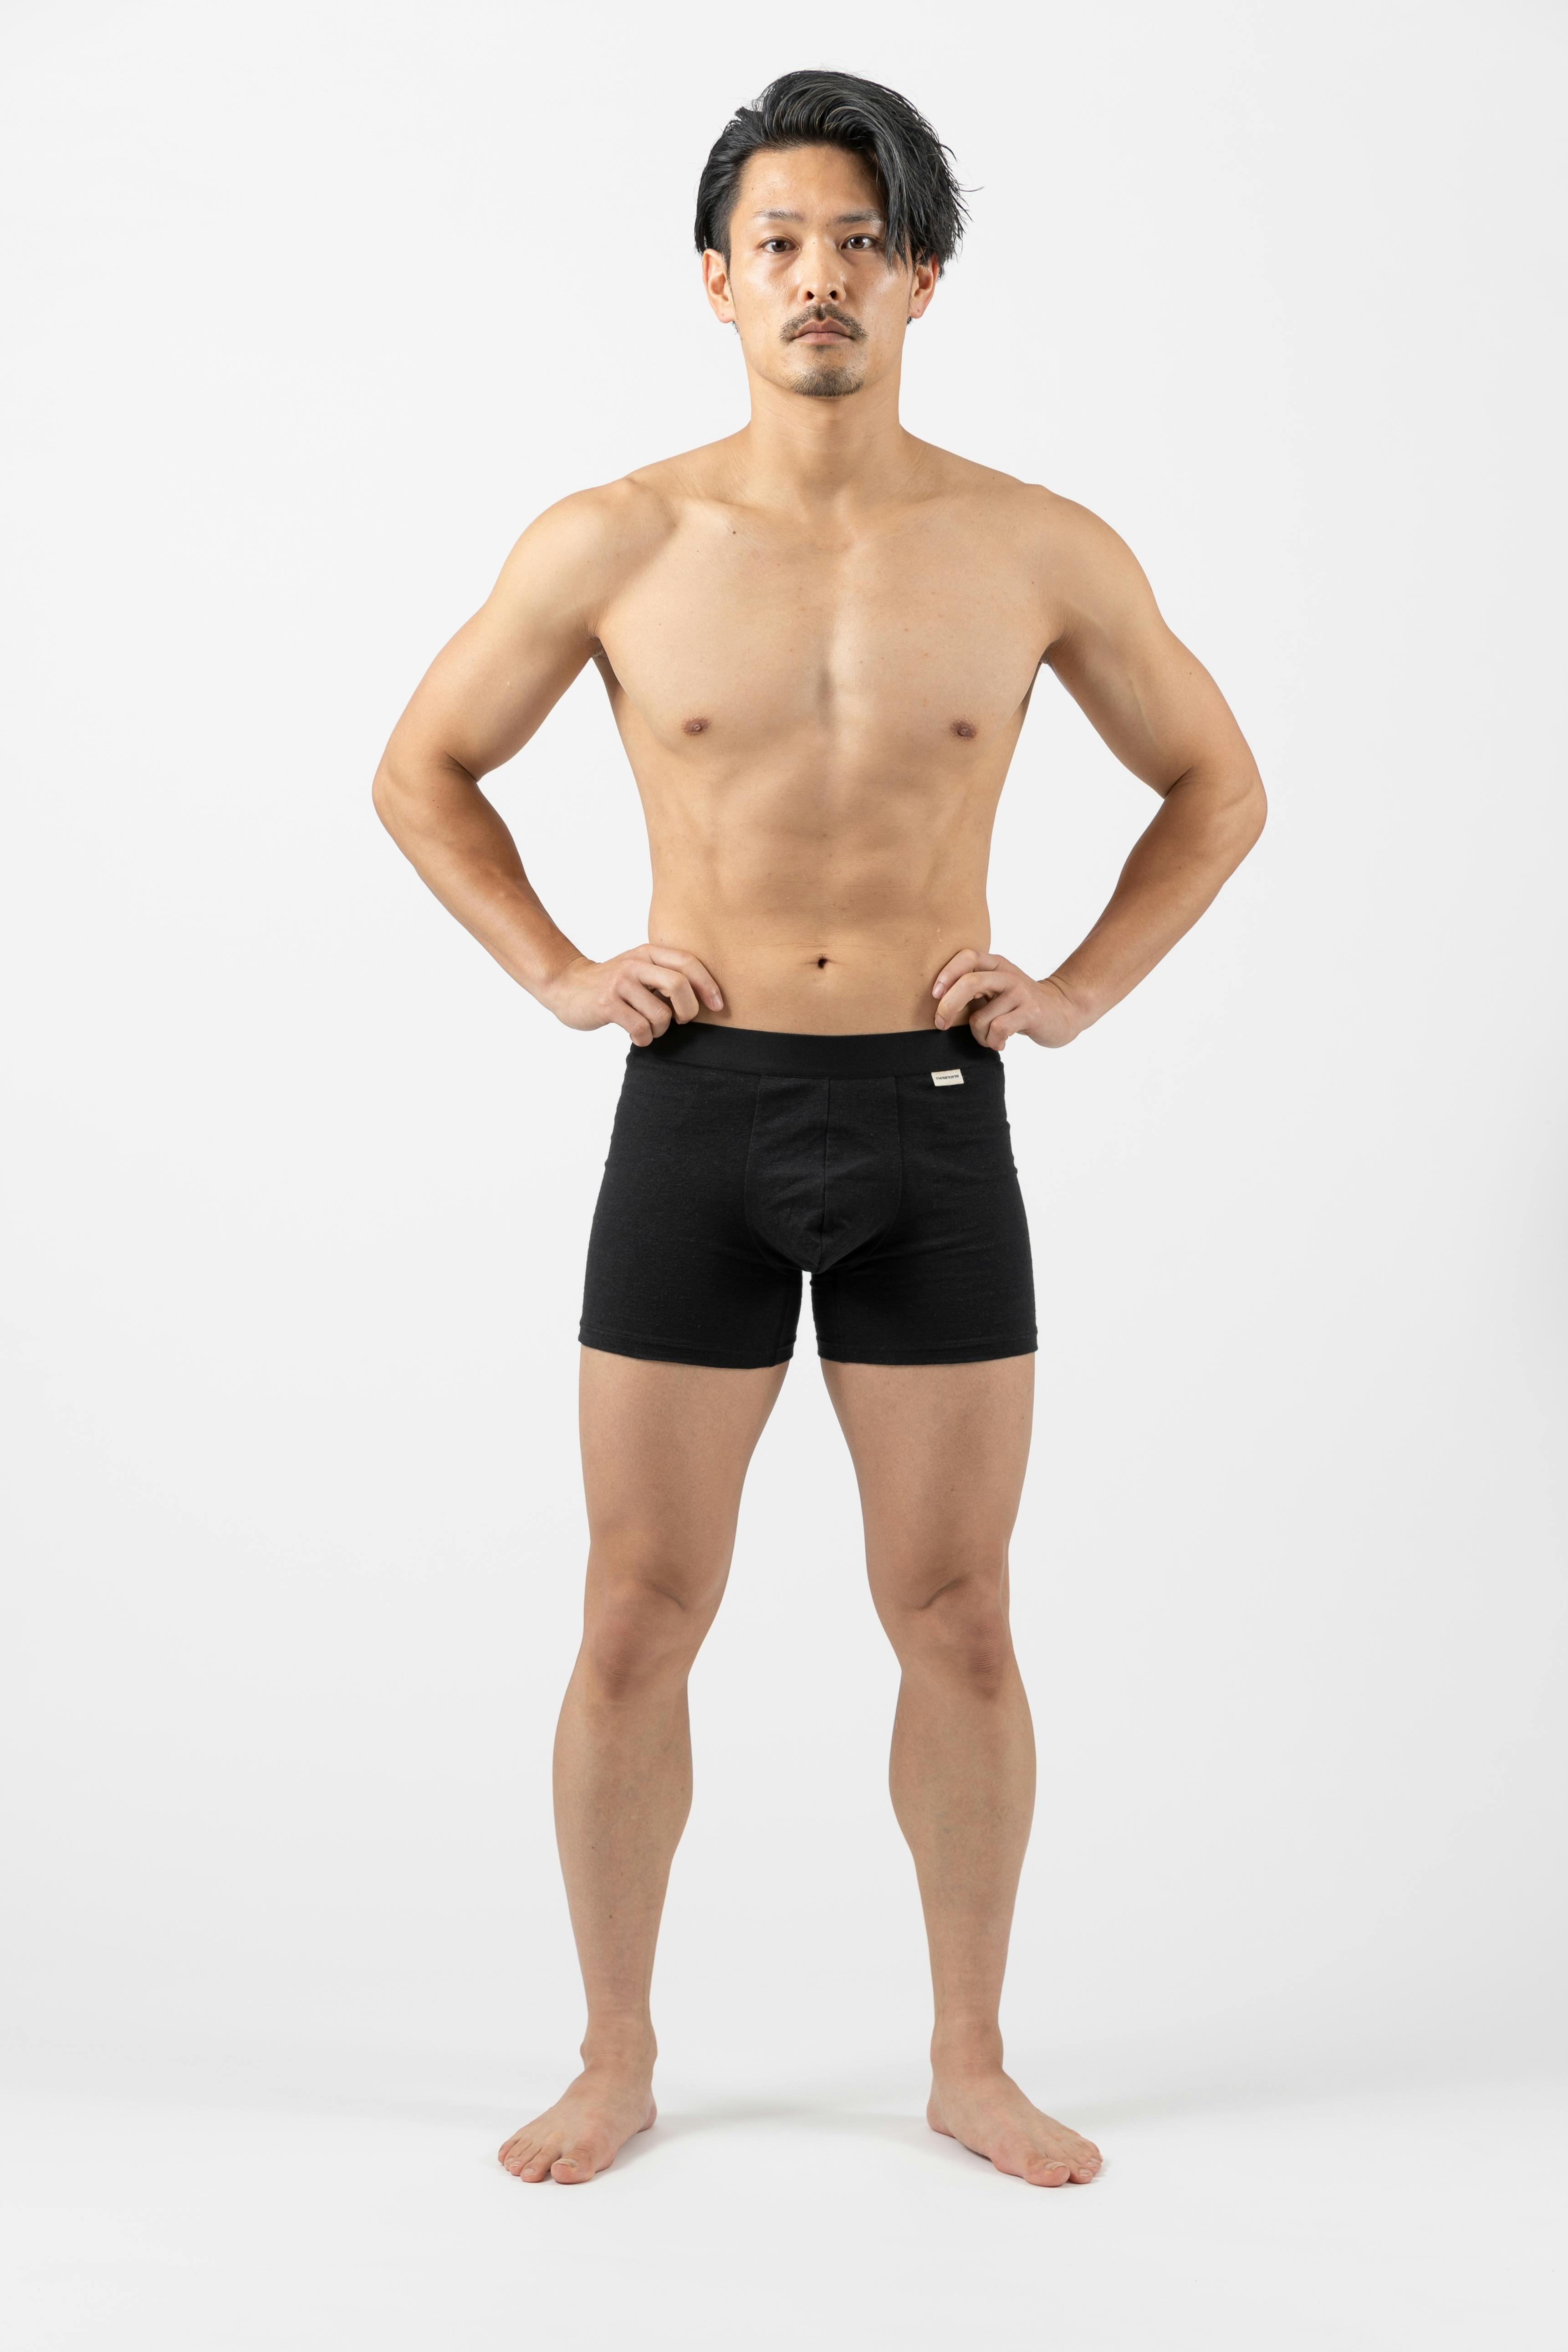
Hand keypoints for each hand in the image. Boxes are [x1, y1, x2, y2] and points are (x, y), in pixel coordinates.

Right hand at [540, 944, 723, 1045]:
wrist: (568, 986)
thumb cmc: (614, 984)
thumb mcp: (640, 969)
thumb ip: (667, 975)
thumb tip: (707, 998)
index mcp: (648, 953)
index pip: (689, 963)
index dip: (708, 986)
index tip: (717, 1006)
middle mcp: (636, 964)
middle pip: (679, 986)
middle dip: (688, 1011)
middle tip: (680, 1020)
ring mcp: (620, 983)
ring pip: (661, 1015)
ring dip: (659, 1030)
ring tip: (647, 1027)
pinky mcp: (607, 1004)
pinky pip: (641, 1029)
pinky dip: (643, 1039)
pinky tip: (635, 1036)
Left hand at [931, 949, 1084, 1049]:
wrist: (1062, 1011)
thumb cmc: (1018, 1004)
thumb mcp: (995, 988)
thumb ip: (971, 988)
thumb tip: (937, 1002)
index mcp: (996, 964)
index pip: (966, 957)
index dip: (946, 974)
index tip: (934, 995)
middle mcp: (1007, 974)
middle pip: (970, 983)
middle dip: (948, 1007)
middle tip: (941, 1024)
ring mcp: (1020, 993)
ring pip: (981, 1018)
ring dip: (978, 1036)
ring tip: (988, 1038)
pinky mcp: (1031, 1012)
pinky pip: (998, 1030)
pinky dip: (993, 1042)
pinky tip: (1000, 1043)